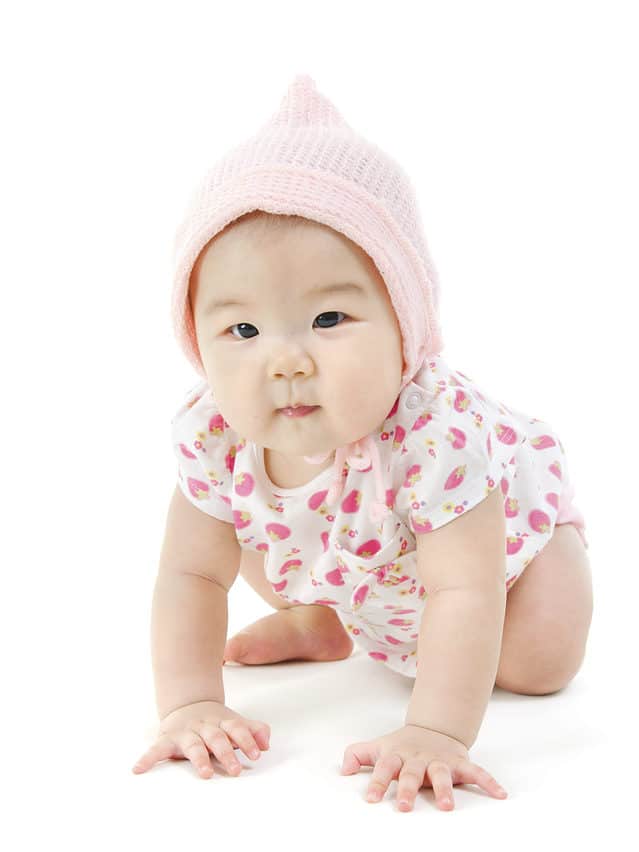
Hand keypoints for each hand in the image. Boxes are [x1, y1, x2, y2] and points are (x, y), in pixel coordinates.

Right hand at [132, 700, 270, 778]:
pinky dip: (147, 758)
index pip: (237, 728)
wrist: (187, 702)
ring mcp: (186, 732)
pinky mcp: (168, 739)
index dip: (247, 740)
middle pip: (217, 738)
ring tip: (205, 774)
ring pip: (193, 745)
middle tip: (235, 770)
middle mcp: (205, 726)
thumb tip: (267, 743)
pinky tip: (139, 769)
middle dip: (227, 753)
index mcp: (222, 722)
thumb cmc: (216, 721)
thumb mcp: (236, 722)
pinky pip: (156, 749)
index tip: (256, 754)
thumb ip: (254, 730)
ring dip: (199, 759)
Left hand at [340, 724, 507, 810]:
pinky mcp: (459, 762)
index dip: (377, 782)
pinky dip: (488, 781)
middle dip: (408, 789)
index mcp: (397, 755)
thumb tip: (343, 769)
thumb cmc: (401, 745)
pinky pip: (475, 771)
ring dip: (444, 789)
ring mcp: (439, 759)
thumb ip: (357, 754)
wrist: (433, 726)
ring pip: (442, 774)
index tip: (370, 798)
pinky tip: (500, 794)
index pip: (384, 767)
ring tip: (446, 807)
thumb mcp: (378, 747)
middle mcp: (418, 757)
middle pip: (412, 773)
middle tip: (404, 807)